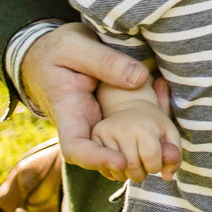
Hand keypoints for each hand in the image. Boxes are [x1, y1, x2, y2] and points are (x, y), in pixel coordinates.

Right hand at [20, 24, 179, 181]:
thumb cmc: (56, 49)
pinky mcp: (104, 118)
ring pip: (112, 149)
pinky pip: (121, 136)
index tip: (122, 161)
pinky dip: (141, 141)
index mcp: (68, 110)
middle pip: (98, 156)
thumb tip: (140, 79)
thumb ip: (106, 61)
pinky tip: (164, 138)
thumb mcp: (76, 47)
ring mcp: (92, 123)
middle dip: (124, 164)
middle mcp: (80, 124)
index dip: (96, 159)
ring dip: (136, 156)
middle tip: (155, 163)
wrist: (45, 53)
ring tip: (166, 155)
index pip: (75, 147)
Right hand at [90, 104, 182, 183]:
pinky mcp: (95, 136)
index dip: (155, 166)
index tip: (155, 163)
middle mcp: (124, 128)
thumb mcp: (170, 135)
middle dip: (141, 174)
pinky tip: (120, 164)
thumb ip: (174, 156)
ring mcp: (107, 132)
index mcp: (145, 127)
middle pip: (132, 166)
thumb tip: (167, 177)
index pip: (151, 157)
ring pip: (116, 169)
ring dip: (126, 175)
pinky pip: (102, 167)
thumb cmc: (154, 125)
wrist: (130, 107)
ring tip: (132, 165)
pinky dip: (113, 172)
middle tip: (143, 167)